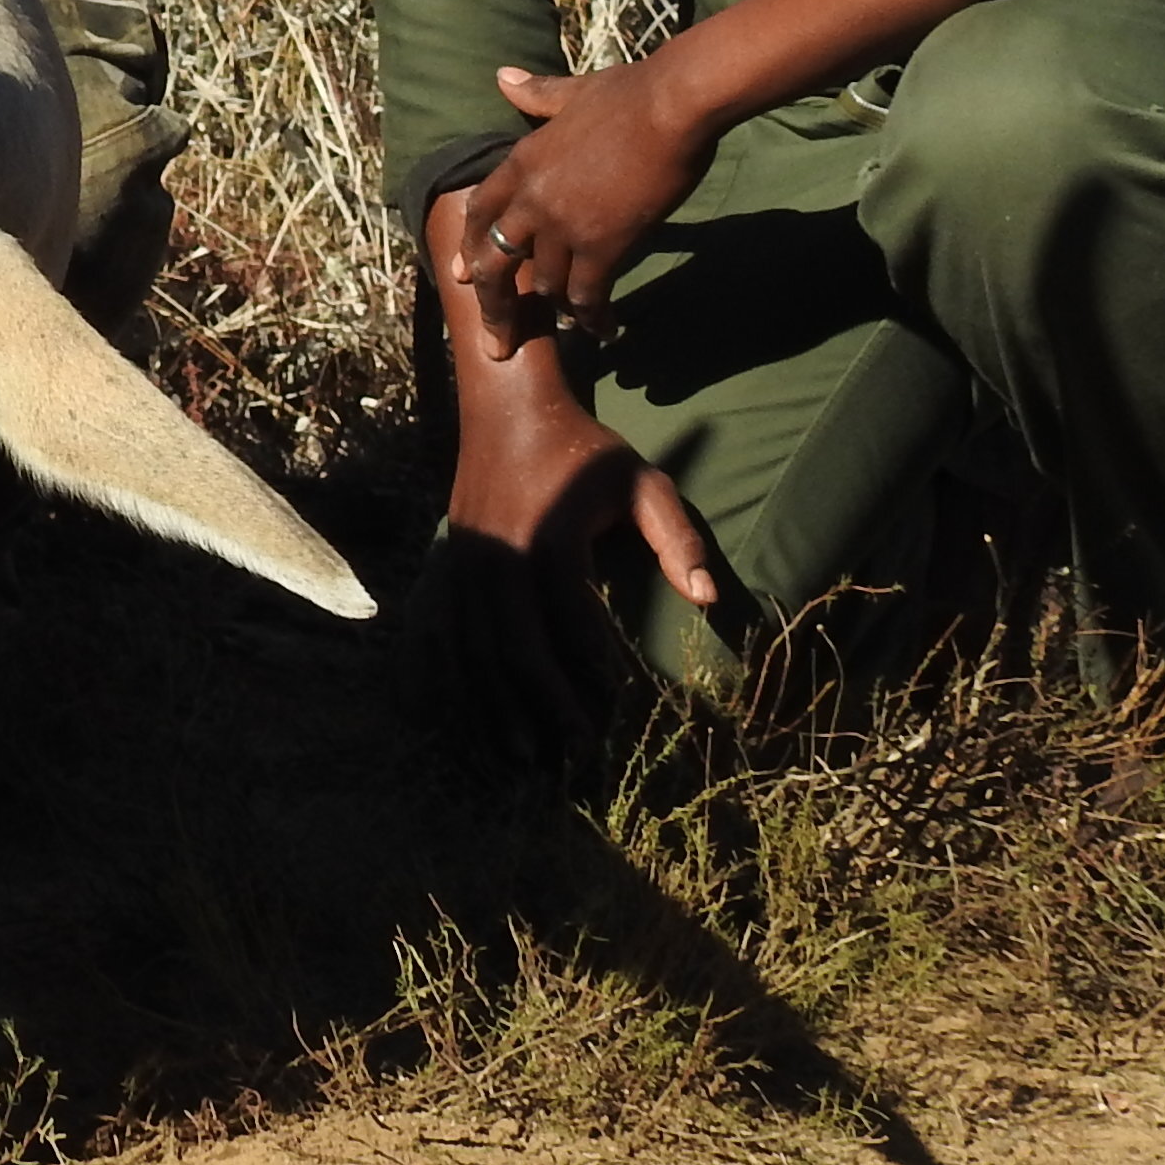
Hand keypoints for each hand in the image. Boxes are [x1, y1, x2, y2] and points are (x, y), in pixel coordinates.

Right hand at [422, 187, 724, 750]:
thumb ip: (677, 536)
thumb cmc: (585, 449)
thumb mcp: (642, 482)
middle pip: (518, 645)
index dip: (593, 665)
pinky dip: (469, 678)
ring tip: (527, 754)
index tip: (618, 705)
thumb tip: (710, 598)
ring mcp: (469, 560)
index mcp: (551, 534)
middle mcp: (502, 552)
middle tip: (578, 750)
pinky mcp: (453, 564)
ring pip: (479, 647)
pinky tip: (484, 713)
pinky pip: (456, 633)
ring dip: (501, 703)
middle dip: (546, 703)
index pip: (572, 616)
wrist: (505, 410)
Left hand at [450, 55, 718, 355]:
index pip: (481, 213)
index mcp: (522, 161)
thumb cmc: (632, 92)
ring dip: (558, 309)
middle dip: (493, 306)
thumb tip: (503, 77)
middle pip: (497, 263)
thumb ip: (537, 95)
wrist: (673, 105)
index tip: (463, 276)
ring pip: (548, 284)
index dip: (471, 247)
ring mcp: (564, 224)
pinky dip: (594, 318)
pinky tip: (606, 331)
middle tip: (495, 343)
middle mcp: (532, 198)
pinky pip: (588, 294)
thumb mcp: (574, 93)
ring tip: (571, 325)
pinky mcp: (603, 244)